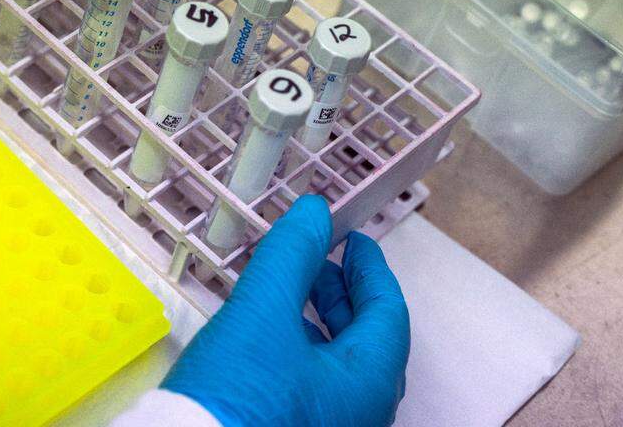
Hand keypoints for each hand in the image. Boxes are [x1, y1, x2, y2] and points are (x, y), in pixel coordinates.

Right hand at [163, 195, 409, 426]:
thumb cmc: (234, 404)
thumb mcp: (262, 312)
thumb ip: (293, 255)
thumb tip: (315, 214)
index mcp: (368, 384)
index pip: (388, 313)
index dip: (370, 269)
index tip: (356, 242)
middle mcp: (360, 413)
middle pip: (368, 341)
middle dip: (344, 293)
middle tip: (325, 262)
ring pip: (341, 366)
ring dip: (322, 322)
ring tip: (292, 293)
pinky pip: (318, 386)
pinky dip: (304, 350)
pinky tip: (272, 339)